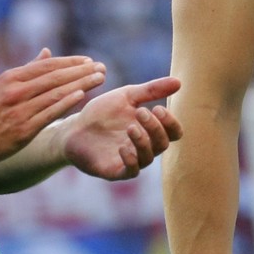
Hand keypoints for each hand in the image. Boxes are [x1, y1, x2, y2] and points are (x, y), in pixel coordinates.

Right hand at [0, 50, 105, 165]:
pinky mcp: (22, 130)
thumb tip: (47, 52)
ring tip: (99, 79)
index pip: (47, 66)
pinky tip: (81, 96)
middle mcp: (15, 91)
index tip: (88, 61)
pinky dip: (66, 103)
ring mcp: (19, 110)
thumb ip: (26, 69)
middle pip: (55, 77)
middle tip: (102, 67)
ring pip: (56, 93)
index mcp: (10, 78)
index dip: (70, 62)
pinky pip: (49, 113)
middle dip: (81, 71)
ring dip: (80, 84)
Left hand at [61, 76, 183, 180]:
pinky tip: (122, 147)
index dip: (170, 122)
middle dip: (155, 128)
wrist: (74, 128)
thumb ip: (151, 90)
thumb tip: (179, 82)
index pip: (173, 132)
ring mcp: (131, 160)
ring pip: (149, 157)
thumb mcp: (127, 96)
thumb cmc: (102, 113)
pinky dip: (130, 160)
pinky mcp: (115, 171)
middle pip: (163, 144)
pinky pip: (131, 172)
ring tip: (130, 128)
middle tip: (140, 113)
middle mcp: (144, 147)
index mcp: (150, 130)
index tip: (157, 108)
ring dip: (143, 142)